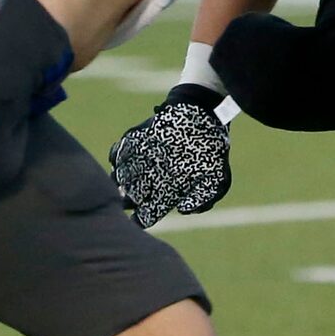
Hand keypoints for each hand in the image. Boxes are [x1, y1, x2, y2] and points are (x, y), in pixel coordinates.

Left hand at [108, 84, 231, 229]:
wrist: (204, 115)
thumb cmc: (211, 151)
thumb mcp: (217, 181)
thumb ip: (202, 200)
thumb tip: (183, 210)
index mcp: (167, 193)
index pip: (147, 215)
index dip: (140, 220)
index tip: (137, 220)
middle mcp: (151, 180)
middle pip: (129, 198)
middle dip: (125, 199)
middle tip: (127, 195)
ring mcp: (141, 161)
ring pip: (120, 177)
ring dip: (119, 178)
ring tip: (123, 176)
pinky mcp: (135, 142)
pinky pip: (118, 152)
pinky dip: (117, 155)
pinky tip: (123, 156)